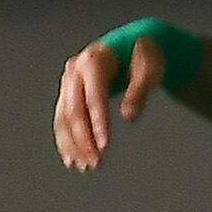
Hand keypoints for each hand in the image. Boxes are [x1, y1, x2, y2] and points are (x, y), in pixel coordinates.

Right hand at [54, 38, 160, 170]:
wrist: (134, 45)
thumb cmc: (146, 56)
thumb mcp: (150, 69)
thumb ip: (139, 91)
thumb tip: (129, 117)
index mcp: (94, 61)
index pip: (93, 97)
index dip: (98, 122)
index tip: (105, 146)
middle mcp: (75, 70)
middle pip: (74, 110)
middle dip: (83, 139)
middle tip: (95, 164)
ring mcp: (68, 81)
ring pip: (64, 118)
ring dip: (72, 144)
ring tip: (84, 167)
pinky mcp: (68, 92)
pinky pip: (62, 119)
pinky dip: (66, 140)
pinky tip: (72, 159)